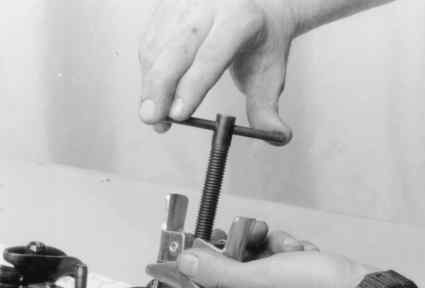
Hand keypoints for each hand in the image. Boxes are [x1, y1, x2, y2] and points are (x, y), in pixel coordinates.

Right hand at [138, 0, 298, 143]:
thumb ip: (267, 108)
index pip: (211, 55)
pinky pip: (148, 44)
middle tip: (154, 120)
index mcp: (240, 18)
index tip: (178, 115)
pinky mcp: (165, 7)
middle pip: (176, 49)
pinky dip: (147, 74)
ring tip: (156, 115)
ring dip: (151, 86)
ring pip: (156, 48)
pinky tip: (154, 94)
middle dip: (160, 89)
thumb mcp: (270, 71)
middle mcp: (210, 4)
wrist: (256, 2)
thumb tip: (277, 136)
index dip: (192, 86)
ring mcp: (184, 3)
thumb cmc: (260, 37)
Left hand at [177, 230, 371, 287]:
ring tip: (293, 250)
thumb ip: (218, 271)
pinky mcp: (297, 282)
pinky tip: (305, 253)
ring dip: (275, 246)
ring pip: (261, 256)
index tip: (221, 237)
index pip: (212, 284)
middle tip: (260, 235)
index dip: (215, 258)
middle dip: (251, 247)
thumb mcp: (259, 280)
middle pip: (236, 266)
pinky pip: (282, 257)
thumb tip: (183, 262)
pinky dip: (292, 250)